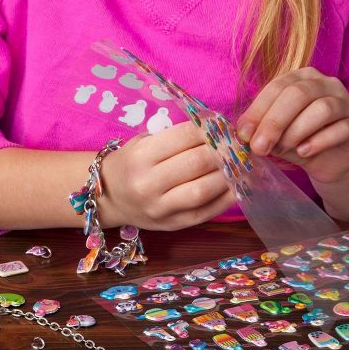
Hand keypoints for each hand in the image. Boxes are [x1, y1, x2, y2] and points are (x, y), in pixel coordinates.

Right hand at [101, 122, 235, 230]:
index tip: (220, 125)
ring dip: (226, 174)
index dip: (207, 129)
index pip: (183, 137)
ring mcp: (161, 207)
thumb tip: (215, 130)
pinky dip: (226, 198)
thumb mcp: (143, 142)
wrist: (110, 197)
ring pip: (202, 190)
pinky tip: (236, 185)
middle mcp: (148, 183)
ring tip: (238, 163)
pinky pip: (206, 212)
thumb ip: (174, 137)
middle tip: (234, 143)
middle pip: (196, 163)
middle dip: (221, 150)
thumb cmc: (131, 163)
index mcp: (141, 156)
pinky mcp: (173, 225)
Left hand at [235, 67, 348, 184]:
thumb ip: (263, 128)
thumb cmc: (299, 139)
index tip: (244, 134)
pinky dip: (318, 142)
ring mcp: (346, 103)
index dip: (258, 110)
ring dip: (296, 131)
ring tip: (282, 149)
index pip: (277, 87)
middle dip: (274, 122)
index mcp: (301, 77)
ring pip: (322, 109)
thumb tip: (243, 133)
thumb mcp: (277, 132)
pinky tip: (304, 152)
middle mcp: (326, 84)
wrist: (331, 162)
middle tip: (259, 147)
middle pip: (298, 94)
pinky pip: (340, 129)